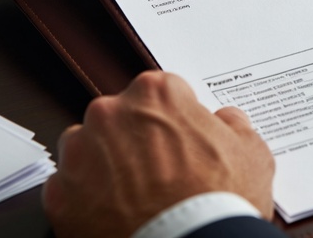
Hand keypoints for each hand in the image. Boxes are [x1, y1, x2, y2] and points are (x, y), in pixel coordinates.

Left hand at [42, 70, 274, 237]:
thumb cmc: (220, 204)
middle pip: (118, 119)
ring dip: (103, 168)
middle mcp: (111, 113)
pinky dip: (85, 202)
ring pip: (86, 151)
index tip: (178, 145)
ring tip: (133, 199)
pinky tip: (113, 217)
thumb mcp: (252, 154)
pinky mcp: (60, 195)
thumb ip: (233, 124)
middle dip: (133, 142)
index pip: (159, 95)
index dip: (172, 122)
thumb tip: (226, 120)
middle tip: (158, 176)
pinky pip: (68, 190)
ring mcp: (80, 153)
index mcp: (156, 93)